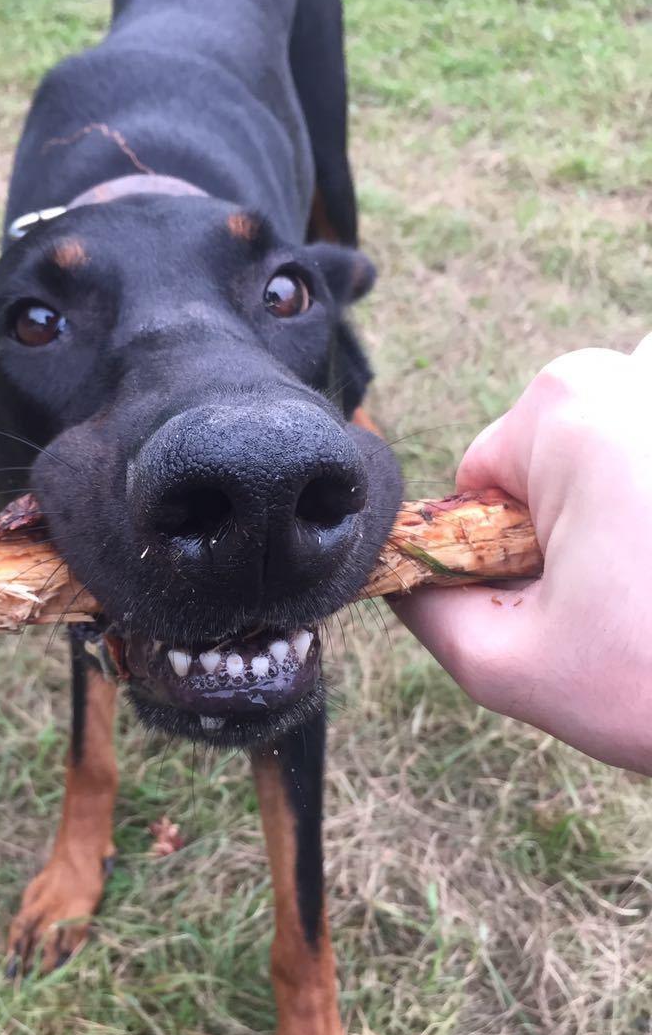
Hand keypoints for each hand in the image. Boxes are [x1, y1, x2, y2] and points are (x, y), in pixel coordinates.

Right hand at [392, 335, 651, 773]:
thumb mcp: (514, 667)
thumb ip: (428, 612)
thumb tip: (406, 581)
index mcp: (566, 407)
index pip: (484, 477)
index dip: (507, 552)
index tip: (568, 604)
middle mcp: (641, 367)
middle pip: (564, 452)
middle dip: (582, 524)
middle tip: (635, 605)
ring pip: (631, 448)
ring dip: (641, 509)